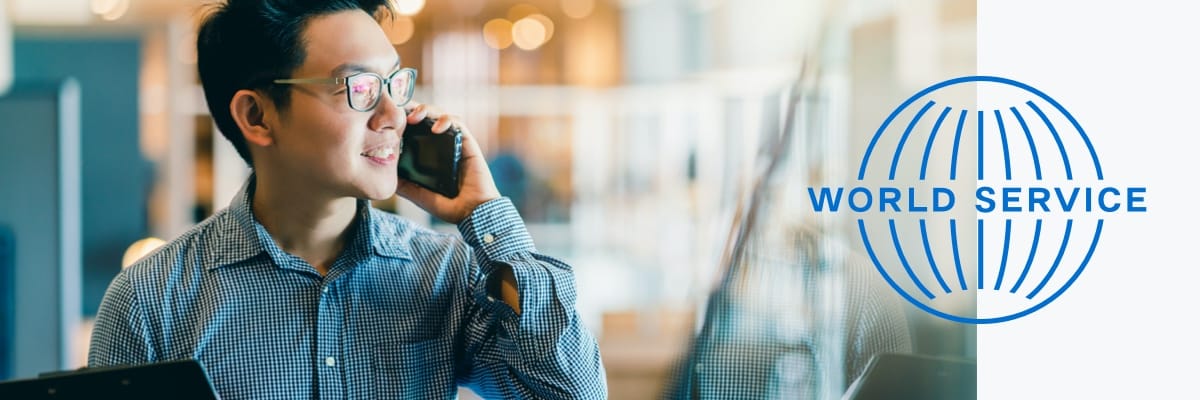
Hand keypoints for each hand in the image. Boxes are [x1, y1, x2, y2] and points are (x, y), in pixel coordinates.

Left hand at [396, 103, 501, 223]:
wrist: (472, 213)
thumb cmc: (450, 207)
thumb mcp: (420, 196)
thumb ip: (405, 186)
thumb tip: (386, 176)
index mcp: (431, 156)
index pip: (416, 130)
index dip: (404, 119)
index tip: (391, 118)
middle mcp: (443, 146)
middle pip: (427, 117)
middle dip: (414, 109)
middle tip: (401, 112)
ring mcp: (455, 143)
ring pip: (442, 115)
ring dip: (428, 110)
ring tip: (415, 117)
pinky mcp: (468, 143)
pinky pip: (458, 124)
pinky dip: (446, 120)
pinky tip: (435, 128)